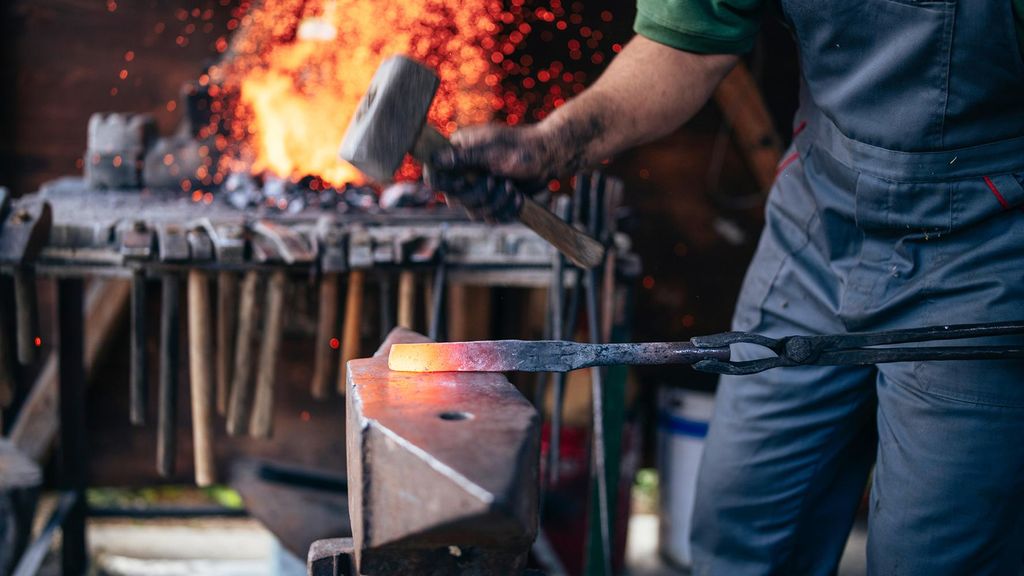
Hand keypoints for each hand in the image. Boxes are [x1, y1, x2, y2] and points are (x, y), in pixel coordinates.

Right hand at [425, 123, 556, 221]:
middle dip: (480, 194)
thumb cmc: (521, 147)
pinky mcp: (493, 202)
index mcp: (458, 153)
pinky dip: (507, 210)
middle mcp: (464, 172)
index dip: (444, 185)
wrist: (548, 157)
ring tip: (512, 188)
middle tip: (496, 180)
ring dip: (496, 203)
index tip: (462, 183)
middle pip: (455, 200)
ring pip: (474, 212)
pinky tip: (518, 197)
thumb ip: (463, 157)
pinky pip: (491, 218)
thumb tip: (435, 159)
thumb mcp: (491, 150)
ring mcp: (479, 188)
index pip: (434, 175)